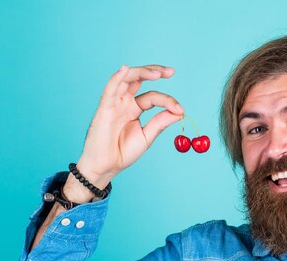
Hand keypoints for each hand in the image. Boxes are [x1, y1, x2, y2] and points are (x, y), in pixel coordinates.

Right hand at [76, 65, 183, 185]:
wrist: (107, 166)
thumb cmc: (123, 152)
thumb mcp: (147, 136)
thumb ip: (160, 123)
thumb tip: (179, 112)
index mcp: (134, 108)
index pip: (153, 97)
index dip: (168, 101)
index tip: (180, 110)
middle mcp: (124, 102)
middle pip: (139, 79)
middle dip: (154, 71)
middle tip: (170, 72)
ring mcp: (115, 102)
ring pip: (126, 78)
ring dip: (141, 72)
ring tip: (157, 74)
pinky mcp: (105, 107)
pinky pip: (110, 88)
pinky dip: (117, 77)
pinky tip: (125, 69)